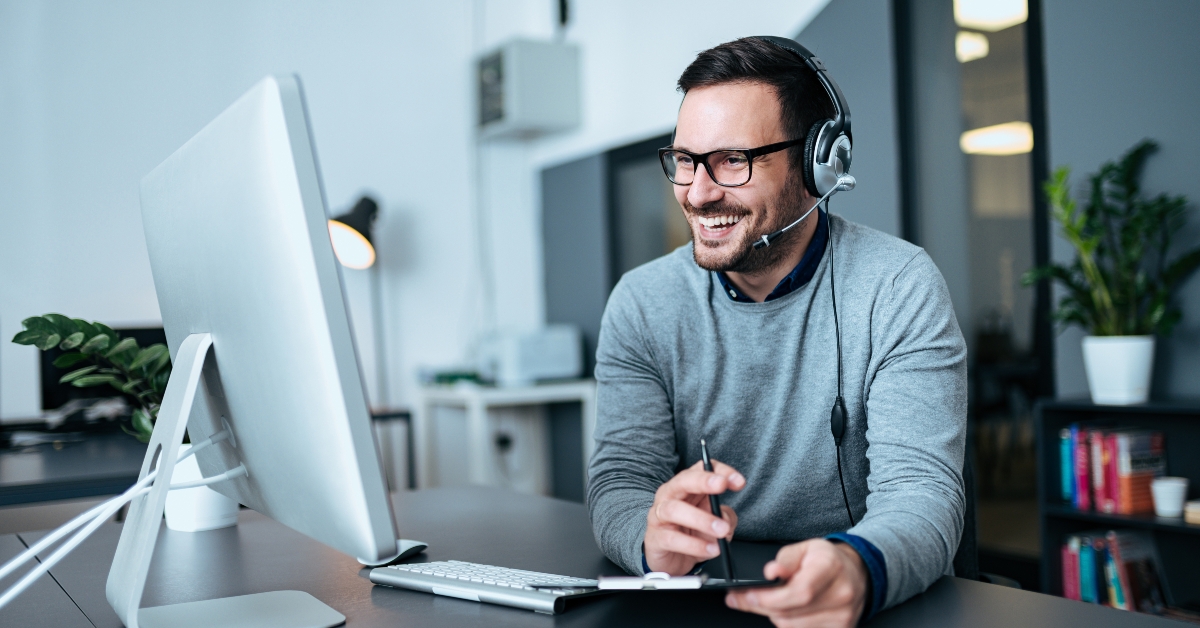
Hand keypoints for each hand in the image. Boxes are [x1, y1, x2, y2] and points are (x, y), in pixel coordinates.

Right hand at [644, 460, 744, 574]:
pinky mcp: (655, 539)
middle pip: (683, 480)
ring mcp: (658, 516)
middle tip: (722, 485)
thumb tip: (725, 518)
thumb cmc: (692, 535)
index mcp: (686, 487)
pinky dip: (694, 545)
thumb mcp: (715, 523)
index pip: (701, 469)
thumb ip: (725, 517)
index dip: (721, 471)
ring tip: (721, 530)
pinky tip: (710, 549)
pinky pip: (672, 539)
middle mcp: (670, 496)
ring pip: (674, 509)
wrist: (670, 560)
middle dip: (703, 480)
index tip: (739, 482)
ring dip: (701, 519)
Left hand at [725, 539, 867, 627]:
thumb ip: (785, 559)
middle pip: (791, 612)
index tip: (748, 594)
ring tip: (771, 601)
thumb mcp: (804, 548)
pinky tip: (787, 611)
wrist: (855, 574)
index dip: (770, 597)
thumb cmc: (827, 560)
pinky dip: (789, 624)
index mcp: (831, 567)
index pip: (800, 591)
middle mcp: (841, 594)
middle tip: (745, 597)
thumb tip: (770, 572)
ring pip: (792, 626)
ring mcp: (842, 617)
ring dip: (774, 615)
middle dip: (762, 606)